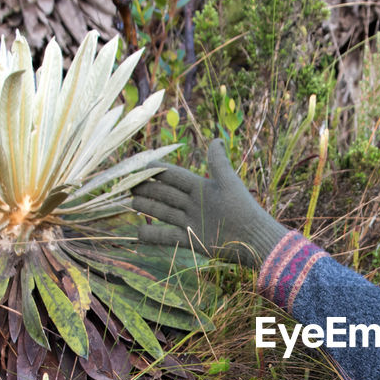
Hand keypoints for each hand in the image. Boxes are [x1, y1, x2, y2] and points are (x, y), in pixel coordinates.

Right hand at [131, 139, 286, 268]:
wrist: (253, 239)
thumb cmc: (243, 209)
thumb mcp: (229, 182)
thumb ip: (218, 162)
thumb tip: (216, 139)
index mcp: (202, 187)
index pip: (174, 176)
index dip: (157, 171)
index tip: (139, 166)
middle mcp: (194, 204)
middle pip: (165, 194)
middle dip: (147, 189)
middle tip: (127, 186)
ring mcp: (191, 222)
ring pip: (163, 213)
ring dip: (146, 208)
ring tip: (129, 202)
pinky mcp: (191, 241)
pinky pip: (167, 237)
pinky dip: (152, 236)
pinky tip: (137, 233)